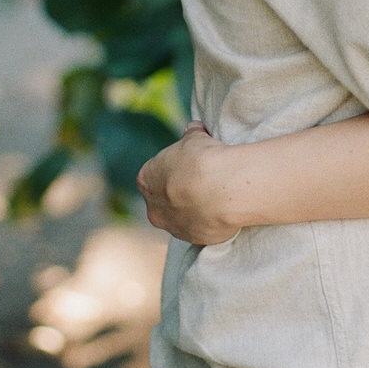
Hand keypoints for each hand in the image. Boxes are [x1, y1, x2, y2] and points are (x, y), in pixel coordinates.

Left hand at [137, 122, 238, 244]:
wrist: (222, 189)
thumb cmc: (204, 159)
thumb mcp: (196, 138)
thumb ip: (190, 135)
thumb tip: (192, 129)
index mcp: (146, 180)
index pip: (154, 173)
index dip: (174, 167)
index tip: (190, 163)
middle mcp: (153, 207)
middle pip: (164, 198)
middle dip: (180, 190)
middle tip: (203, 179)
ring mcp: (172, 227)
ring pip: (181, 216)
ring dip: (194, 207)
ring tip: (216, 194)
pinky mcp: (193, 239)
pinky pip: (200, 227)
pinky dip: (209, 220)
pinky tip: (222, 207)